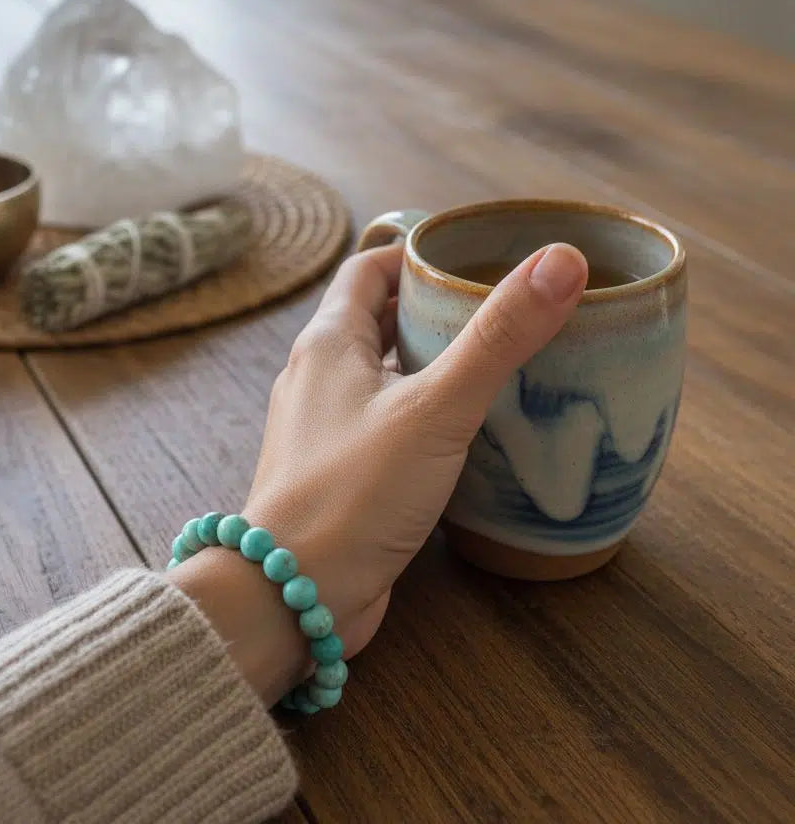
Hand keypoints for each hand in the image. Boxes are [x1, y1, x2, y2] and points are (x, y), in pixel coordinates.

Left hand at [173, 241, 586, 704]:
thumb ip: (497, 338)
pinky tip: (471, 434)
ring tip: (502, 365)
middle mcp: (319, 376)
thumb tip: (560, 260)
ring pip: (385, 376)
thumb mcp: (435, 408)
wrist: (293, 596)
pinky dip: (426, 416)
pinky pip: (387, 425)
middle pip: (380, 320)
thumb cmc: (355, 492)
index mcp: (329, 342)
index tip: (476, 258)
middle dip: (437, 310)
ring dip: (433, 366)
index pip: (370, 269)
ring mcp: (325, 428)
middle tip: (506, 311)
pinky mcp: (340, 474)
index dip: (418, 256)